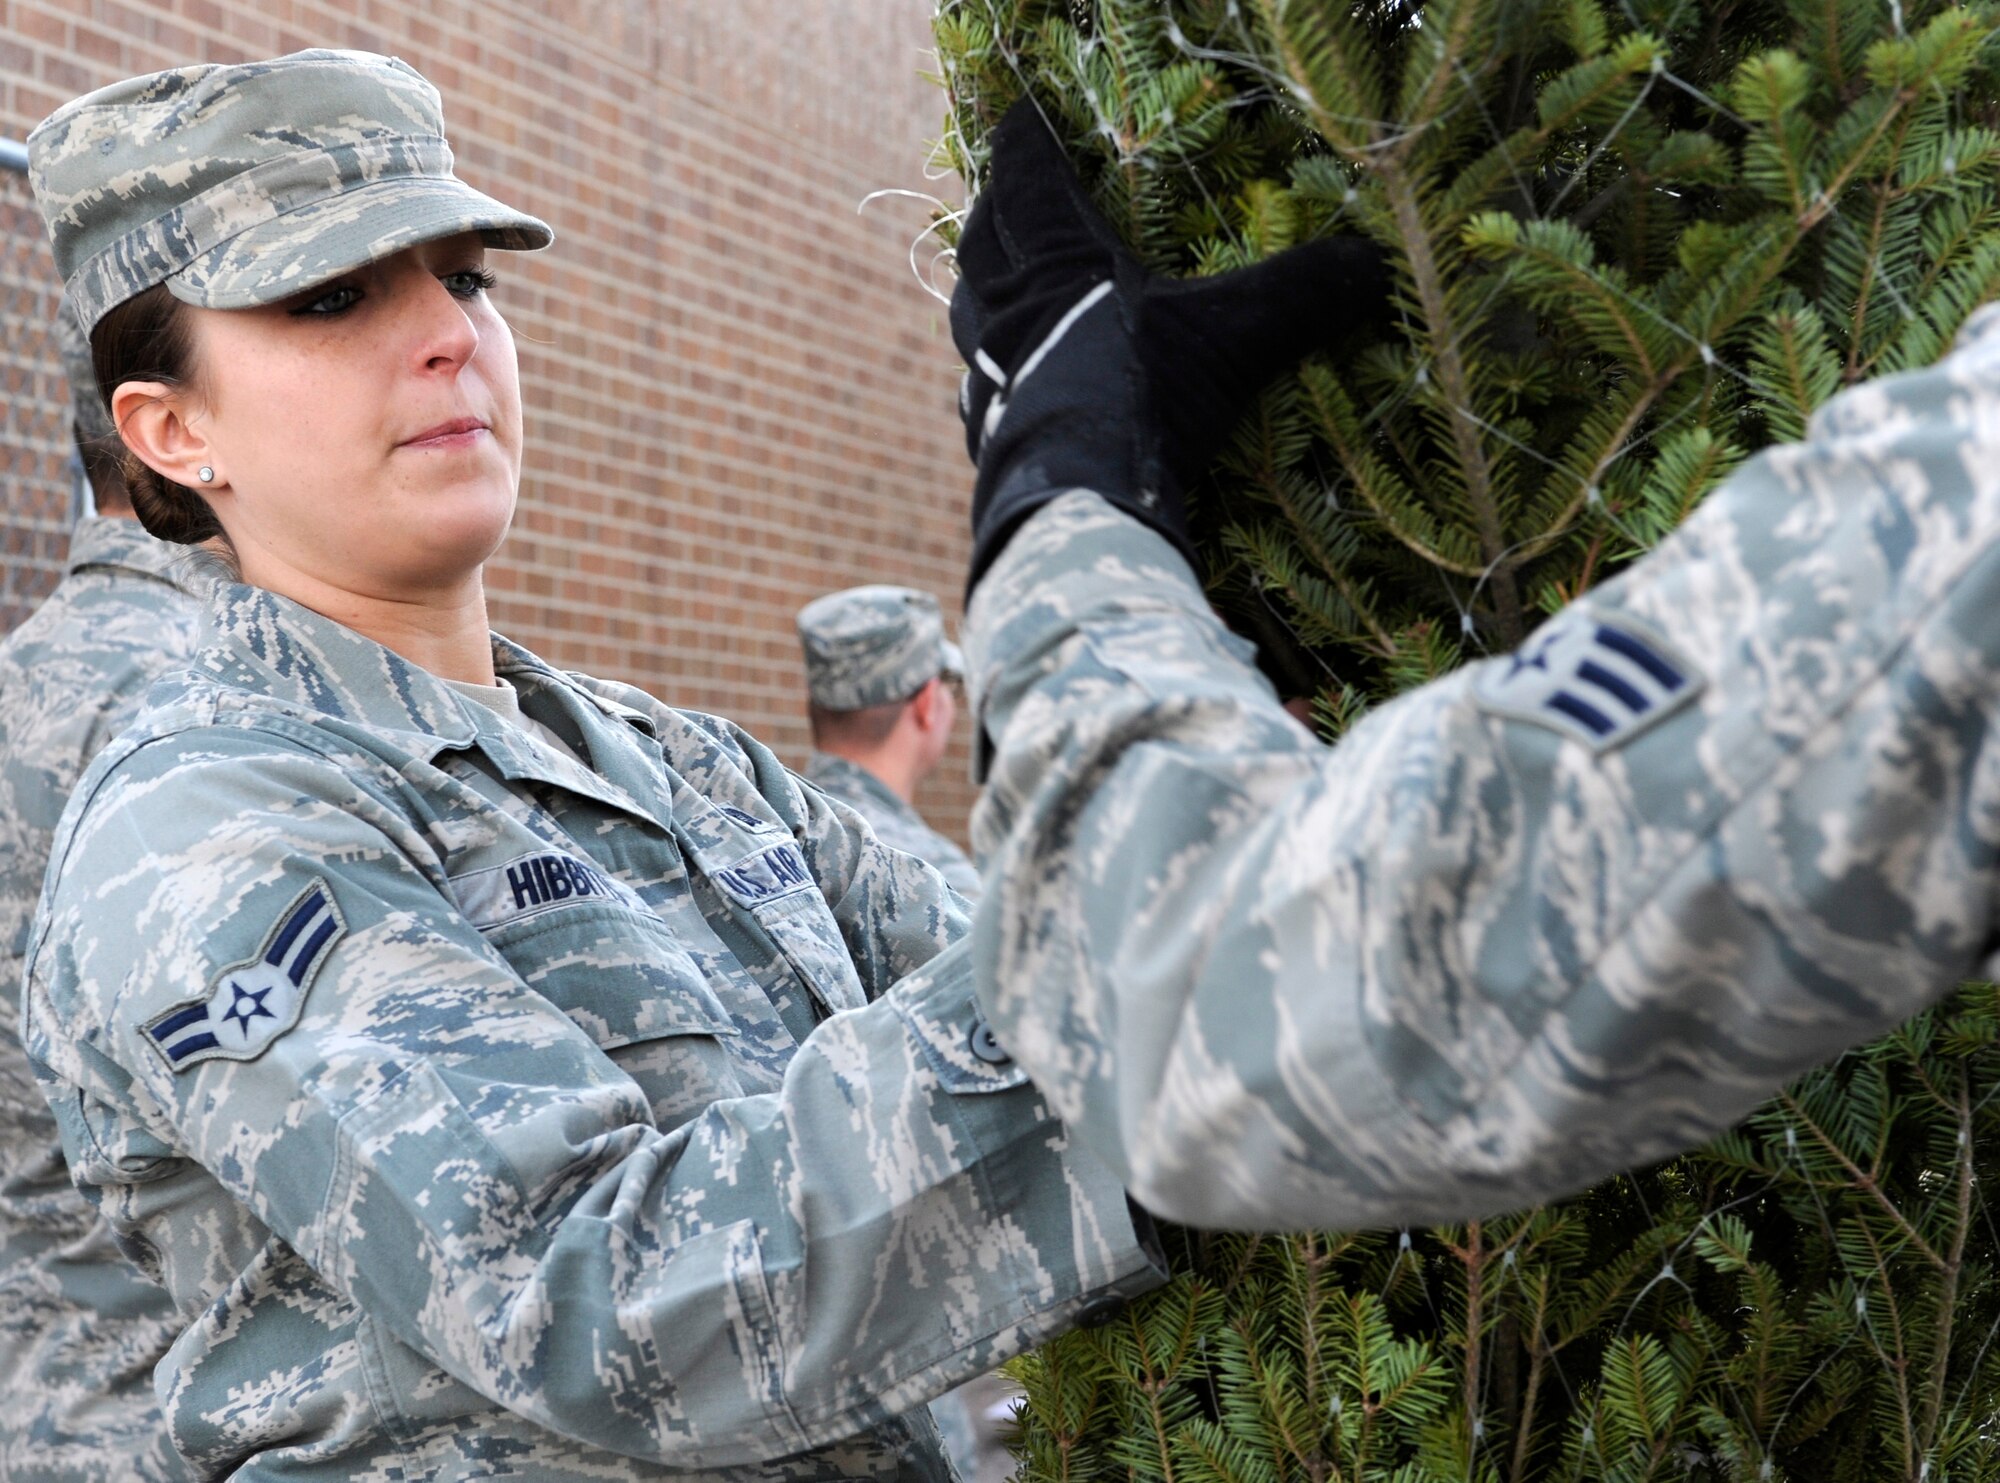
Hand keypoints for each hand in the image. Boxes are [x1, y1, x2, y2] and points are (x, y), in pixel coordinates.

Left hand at [951, 97, 1391, 586]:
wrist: (1079, 503)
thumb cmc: (1145, 399)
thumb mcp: (1237, 336)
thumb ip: (1303, 294)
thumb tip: (1374, 264)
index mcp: (1056, 260)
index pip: (1026, 176)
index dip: (1025, 141)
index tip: (1022, 116)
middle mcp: (1007, 308)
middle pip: (983, 243)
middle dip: (995, 215)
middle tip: (1006, 201)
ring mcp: (989, 375)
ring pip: (970, 317)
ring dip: (986, 297)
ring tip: (1002, 291)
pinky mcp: (990, 436)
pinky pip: (978, 393)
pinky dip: (991, 380)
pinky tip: (1007, 391)